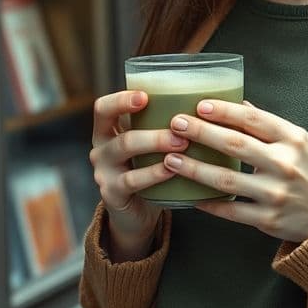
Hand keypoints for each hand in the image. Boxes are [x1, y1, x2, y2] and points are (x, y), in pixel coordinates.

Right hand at [89, 90, 178, 259]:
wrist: (137, 212)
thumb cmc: (148, 167)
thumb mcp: (148, 143)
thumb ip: (161, 123)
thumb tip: (206, 100)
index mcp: (106, 131)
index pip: (103, 108)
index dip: (121, 100)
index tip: (146, 96)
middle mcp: (100, 149)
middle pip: (121, 134)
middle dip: (154, 130)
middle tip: (181, 127)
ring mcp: (104, 173)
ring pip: (126, 152)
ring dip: (156, 145)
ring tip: (182, 145)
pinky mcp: (112, 194)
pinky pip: (132, 180)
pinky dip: (154, 173)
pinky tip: (172, 170)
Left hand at [165, 100, 307, 242]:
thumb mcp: (303, 140)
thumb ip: (271, 125)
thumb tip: (240, 105)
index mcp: (293, 139)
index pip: (253, 119)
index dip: (224, 110)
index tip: (199, 105)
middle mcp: (285, 164)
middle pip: (235, 145)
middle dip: (201, 133)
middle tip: (175, 124)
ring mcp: (276, 194)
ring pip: (227, 180)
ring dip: (195, 168)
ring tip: (170, 158)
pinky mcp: (269, 221)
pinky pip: (231, 211)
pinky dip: (209, 203)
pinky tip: (189, 196)